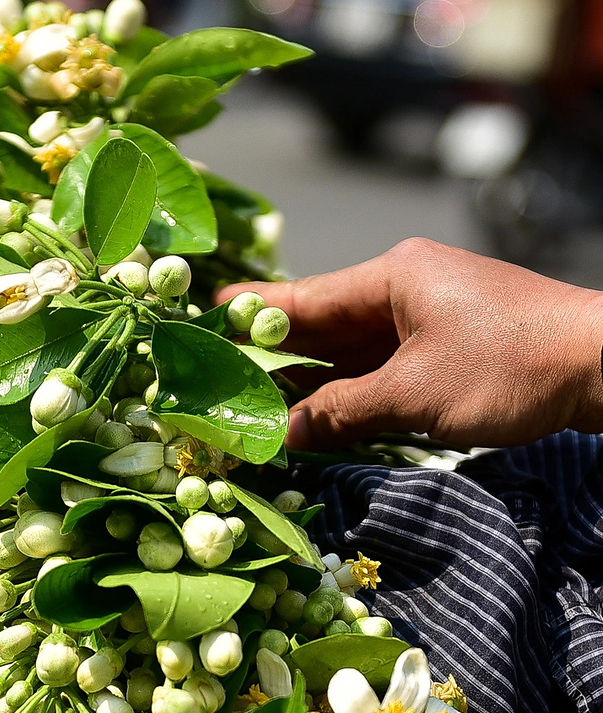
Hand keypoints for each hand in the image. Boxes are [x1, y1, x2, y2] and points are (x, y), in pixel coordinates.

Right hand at [215, 238, 602, 450]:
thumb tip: (284, 435)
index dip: (251, 314)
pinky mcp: (444, 349)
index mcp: (390, 278)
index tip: (204, 322)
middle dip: (272, 357)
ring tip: (254, 407)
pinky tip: (315, 417)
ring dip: (309, 383)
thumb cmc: (508, 367)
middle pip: (320, 326)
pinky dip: (348, 393)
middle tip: (218, 379)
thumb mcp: (413, 394)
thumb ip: (341, 412)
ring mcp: (425, 320)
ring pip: (348, 352)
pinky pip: (378, 369)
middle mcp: (402, 291)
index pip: (302, 299)